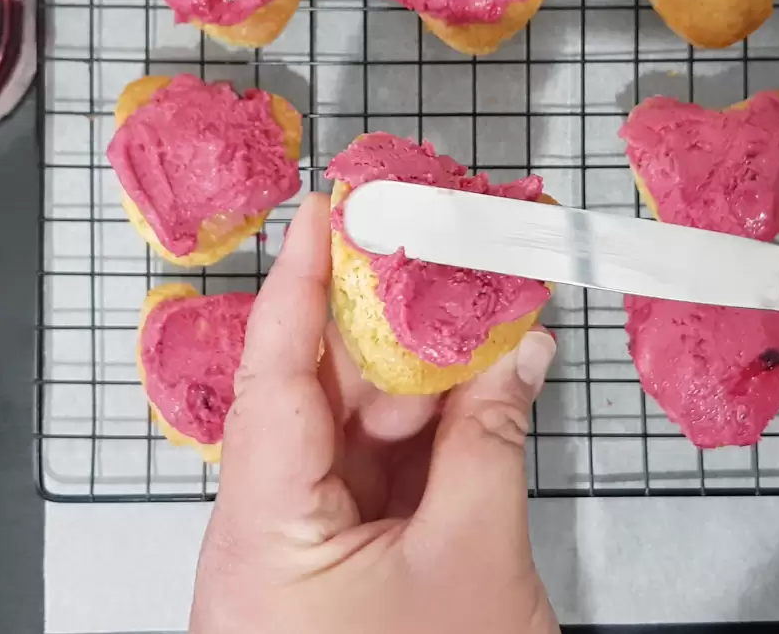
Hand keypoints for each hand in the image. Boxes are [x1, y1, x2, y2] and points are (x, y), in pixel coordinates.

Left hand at [191, 193, 560, 633]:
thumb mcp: (475, 560)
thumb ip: (493, 440)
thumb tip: (519, 348)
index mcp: (262, 533)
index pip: (274, 373)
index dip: (303, 280)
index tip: (333, 206)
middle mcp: (259, 537)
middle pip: (311, 394)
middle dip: (381, 320)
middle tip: (437, 245)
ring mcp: (294, 556)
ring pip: (347, 434)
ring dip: (414, 375)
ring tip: (476, 306)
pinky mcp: (331, 572)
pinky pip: (369, 478)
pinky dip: (422, 435)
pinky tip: (474, 387)